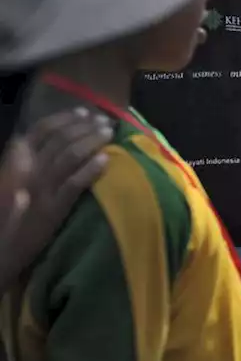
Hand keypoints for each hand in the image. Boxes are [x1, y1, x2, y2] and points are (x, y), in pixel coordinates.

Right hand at [0, 109, 111, 289]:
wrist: (0, 247)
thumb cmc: (7, 214)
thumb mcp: (12, 181)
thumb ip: (27, 161)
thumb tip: (55, 141)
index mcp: (15, 160)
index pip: (41, 130)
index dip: (65, 119)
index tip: (85, 113)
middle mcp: (26, 170)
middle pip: (60, 139)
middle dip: (85, 127)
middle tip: (105, 122)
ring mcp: (40, 188)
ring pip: (69, 156)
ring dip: (92, 141)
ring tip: (109, 134)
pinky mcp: (52, 208)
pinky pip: (74, 183)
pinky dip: (91, 169)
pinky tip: (106, 160)